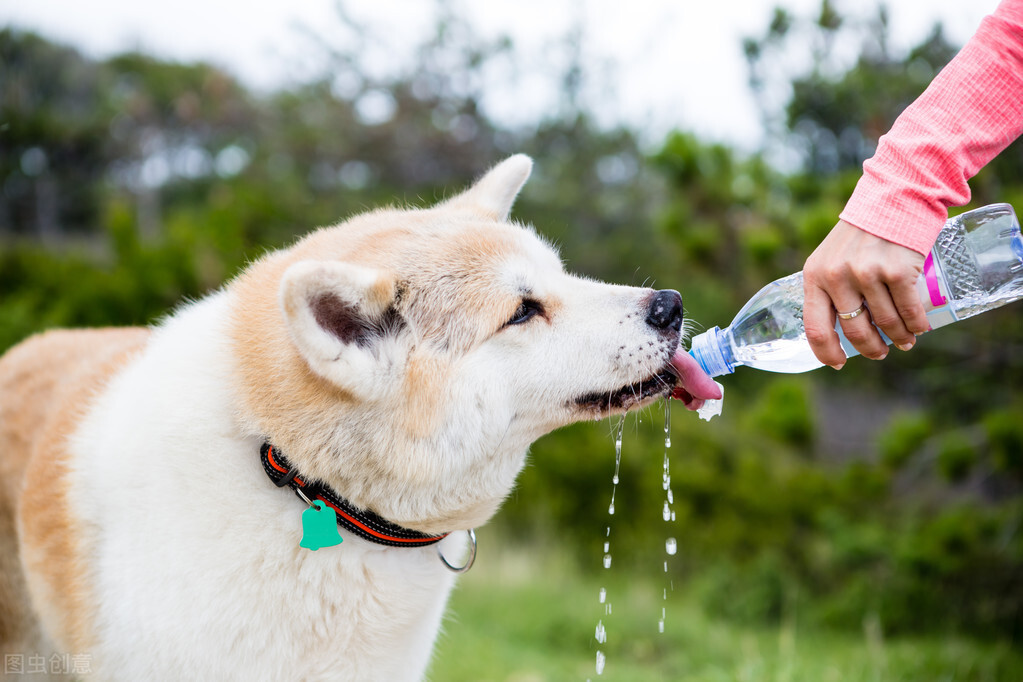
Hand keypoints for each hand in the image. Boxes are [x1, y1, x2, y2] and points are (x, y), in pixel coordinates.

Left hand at [803, 220, 928, 367]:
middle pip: (855, 331)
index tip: (839, 363)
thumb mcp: (830, 257)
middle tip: (881, 352)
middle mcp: (837, 277)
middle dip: (871, 348)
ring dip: (899, 337)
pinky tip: (919, 328)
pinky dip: (917, 325)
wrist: (893, 197)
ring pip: (886, 323)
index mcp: (815, 277)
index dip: (827, 352)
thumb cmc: (861, 232)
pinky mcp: (896, 271)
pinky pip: (908, 311)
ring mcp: (866, 274)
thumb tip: (839, 329)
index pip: (815, 328)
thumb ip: (829, 287)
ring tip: (905, 341)